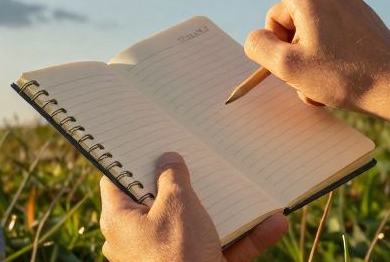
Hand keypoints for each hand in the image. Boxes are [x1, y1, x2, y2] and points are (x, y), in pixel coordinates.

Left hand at [99, 152, 286, 261]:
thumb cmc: (178, 256)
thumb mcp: (177, 205)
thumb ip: (173, 177)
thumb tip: (169, 160)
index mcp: (119, 220)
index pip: (116, 179)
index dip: (132, 157)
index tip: (150, 140)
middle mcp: (138, 240)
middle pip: (160, 201)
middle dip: (186, 182)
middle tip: (199, 156)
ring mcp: (167, 258)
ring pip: (196, 226)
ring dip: (225, 209)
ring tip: (244, 186)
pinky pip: (219, 249)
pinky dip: (243, 237)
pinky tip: (273, 223)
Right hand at [224, 0, 389, 126]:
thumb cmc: (346, 78)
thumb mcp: (290, 68)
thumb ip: (260, 47)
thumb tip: (258, 39)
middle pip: (285, 14)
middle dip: (283, 44)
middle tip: (299, 74)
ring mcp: (349, 5)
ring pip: (306, 28)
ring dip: (304, 55)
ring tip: (320, 82)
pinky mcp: (362, 20)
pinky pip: (328, 33)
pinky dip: (323, 56)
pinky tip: (336, 78)